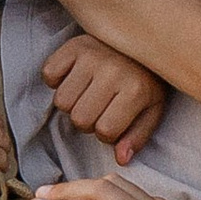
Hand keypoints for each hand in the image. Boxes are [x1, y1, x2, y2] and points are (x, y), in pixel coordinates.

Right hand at [39, 29, 167, 161]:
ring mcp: (91, 56)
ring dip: (71, 103)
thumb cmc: (145, 80)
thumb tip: (120, 158)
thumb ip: (137, 137)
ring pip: (61, 101)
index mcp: (135, 90)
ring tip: (87, 93)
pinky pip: (49, 74)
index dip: (107, 133)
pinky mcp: (74, 45)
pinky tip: (73, 77)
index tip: (114, 120)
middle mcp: (113, 71)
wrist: (143, 40)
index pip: (104, 132)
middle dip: (87, 120)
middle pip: (79, 119)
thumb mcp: (152, 110)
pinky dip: (56, 79)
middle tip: (98, 107)